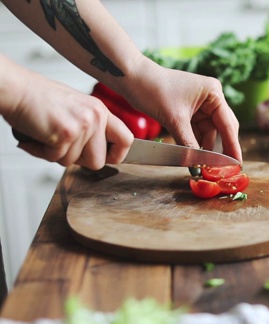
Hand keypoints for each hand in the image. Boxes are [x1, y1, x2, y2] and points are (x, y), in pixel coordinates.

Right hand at [2, 71, 132, 169]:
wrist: (16, 88)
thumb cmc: (39, 100)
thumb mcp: (76, 108)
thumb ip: (91, 128)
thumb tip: (99, 155)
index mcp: (100, 110)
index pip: (126, 139)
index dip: (117, 155)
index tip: (105, 158)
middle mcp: (96, 116)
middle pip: (99, 161)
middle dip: (79, 161)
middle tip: (63, 147)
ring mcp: (82, 125)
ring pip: (75, 162)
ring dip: (57, 154)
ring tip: (47, 135)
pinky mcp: (66, 133)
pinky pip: (56, 158)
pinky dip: (42, 152)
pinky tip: (37, 136)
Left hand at [117, 62, 242, 162]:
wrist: (131, 78)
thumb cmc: (153, 90)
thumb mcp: (174, 120)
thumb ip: (189, 144)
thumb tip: (198, 165)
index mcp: (213, 93)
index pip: (227, 124)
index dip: (232, 146)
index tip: (237, 164)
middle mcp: (211, 98)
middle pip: (221, 129)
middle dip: (219, 148)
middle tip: (222, 170)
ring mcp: (200, 105)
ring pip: (208, 133)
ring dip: (204, 148)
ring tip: (203, 166)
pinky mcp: (189, 111)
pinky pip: (197, 131)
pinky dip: (195, 143)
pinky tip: (194, 156)